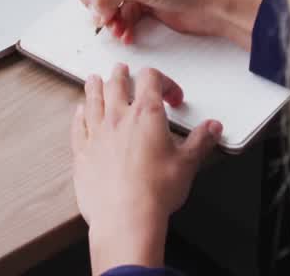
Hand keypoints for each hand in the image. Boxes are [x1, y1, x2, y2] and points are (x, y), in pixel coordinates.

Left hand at [71, 63, 221, 273]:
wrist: (126, 218)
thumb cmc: (155, 192)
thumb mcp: (187, 164)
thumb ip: (200, 141)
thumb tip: (212, 128)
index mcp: (146, 114)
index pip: (151, 79)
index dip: (163, 81)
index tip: (171, 96)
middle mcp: (118, 118)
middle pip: (116, 83)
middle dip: (122, 75)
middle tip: (123, 71)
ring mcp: (97, 133)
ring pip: (92, 99)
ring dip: (95, 86)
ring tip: (94, 79)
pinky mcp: (82, 151)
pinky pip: (77, 124)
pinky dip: (78, 114)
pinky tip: (79, 111)